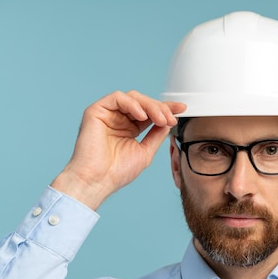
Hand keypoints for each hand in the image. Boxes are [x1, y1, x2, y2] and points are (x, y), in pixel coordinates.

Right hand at [51, 91, 185, 209]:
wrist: (97, 181)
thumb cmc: (117, 172)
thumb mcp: (145, 151)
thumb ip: (156, 135)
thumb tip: (168, 121)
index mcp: (129, 128)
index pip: (150, 112)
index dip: (166, 108)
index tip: (181, 109)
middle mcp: (118, 119)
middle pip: (143, 102)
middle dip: (160, 108)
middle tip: (171, 118)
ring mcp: (107, 114)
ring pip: (132, 97)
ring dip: (150, 106)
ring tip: (160, 119)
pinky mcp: (96, 111)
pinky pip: (117, 98)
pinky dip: (132, 104)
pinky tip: (142, 116)